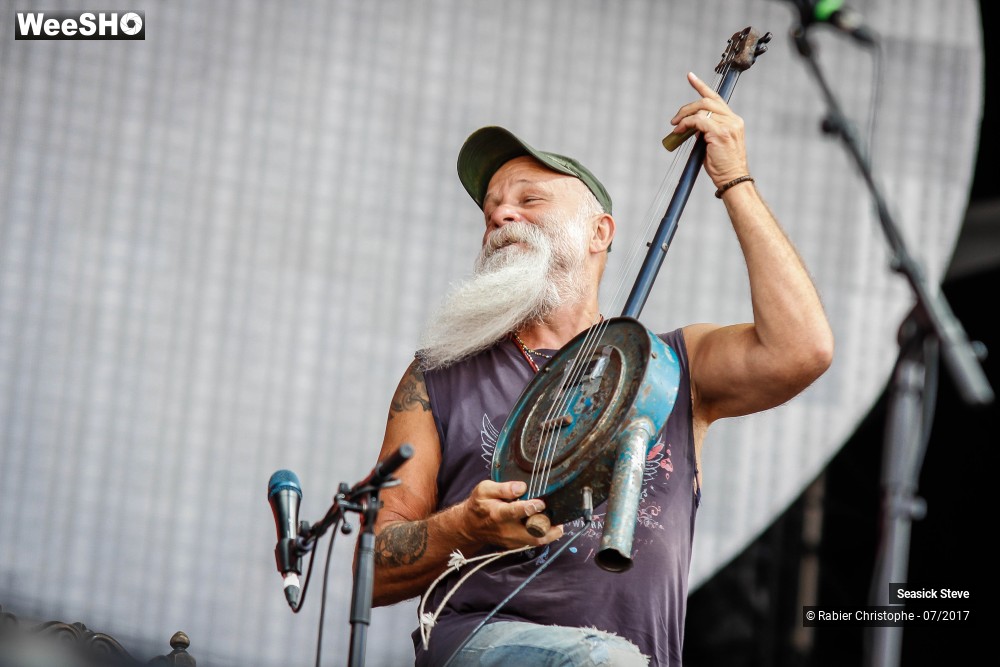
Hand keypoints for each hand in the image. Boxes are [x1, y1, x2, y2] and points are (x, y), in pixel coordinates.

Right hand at [459, 479, 563, 547]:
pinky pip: (534, 542)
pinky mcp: (516, 545)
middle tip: (559, 518)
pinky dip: (545, 535)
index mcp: (498, 514)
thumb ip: (503, 488)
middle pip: (533, 534)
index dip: (530, 507)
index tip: (541, 502)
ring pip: (537, 541)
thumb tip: (522, 487)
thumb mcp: (484, 489)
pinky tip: (549, 525)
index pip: (516, 512)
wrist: (470, 527)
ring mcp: (512, 540)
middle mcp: (507, 530)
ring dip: (550, 533)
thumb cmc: (479, 505)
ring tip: (559, 522)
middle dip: (549, 528)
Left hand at [669, 71, 750, 187]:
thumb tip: (692, 125)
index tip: (690, 77)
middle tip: (675, 120)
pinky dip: (686, 124)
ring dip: (685, 117)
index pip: (716, 99)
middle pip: (707, 102)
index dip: (702, 87)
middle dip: (687, 107)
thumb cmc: (722, 166)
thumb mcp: (714, 143)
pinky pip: (698, 121)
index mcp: (734, 121)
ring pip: (701, 110)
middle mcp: (733, 120)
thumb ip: (706, 130)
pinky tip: (680, 131)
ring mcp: (728, 125)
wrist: (732, 179)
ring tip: (676, 128)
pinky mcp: (720, 132)